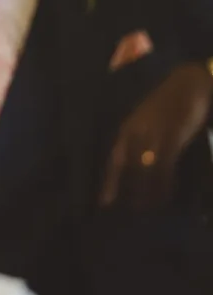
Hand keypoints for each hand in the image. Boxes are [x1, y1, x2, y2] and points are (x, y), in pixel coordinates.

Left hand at [101, 61, 212, 209]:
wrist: (189, 83)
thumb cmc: (170, 104)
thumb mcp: (150, 122)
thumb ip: (144, 142)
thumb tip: (142, 166)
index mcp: (128, 128)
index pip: (115, 159)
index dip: (110, 181)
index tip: (105, 202)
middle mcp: (135, 131)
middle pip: (126, 167)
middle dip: (126, 190)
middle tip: (128, 211)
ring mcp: (152, 134)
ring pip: (144, 169)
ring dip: (145, 191)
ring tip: (147, 209)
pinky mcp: (171, 136)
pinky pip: (164, 165)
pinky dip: (163, 183)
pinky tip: (164, 195)